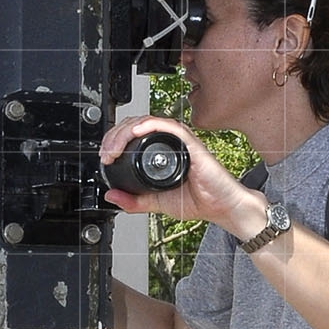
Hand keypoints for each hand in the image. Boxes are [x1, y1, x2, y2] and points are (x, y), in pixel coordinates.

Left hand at [99, 116, 269, 241]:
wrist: (222, 207)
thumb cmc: (199, 200)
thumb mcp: (156, 203)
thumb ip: (134, 200)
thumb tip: (111, 195)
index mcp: (161, 151)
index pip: (133, 135)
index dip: (114, 141)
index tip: (105, 156)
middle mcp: (170, 142)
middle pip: (136, 125)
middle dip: (114, 136)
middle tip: (106, 154)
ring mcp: (180, 140)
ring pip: (147, 122)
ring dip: (125, 132)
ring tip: (114, 149)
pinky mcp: (190, 143)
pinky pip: (168, 126)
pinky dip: (149, 125)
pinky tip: (135, 133)